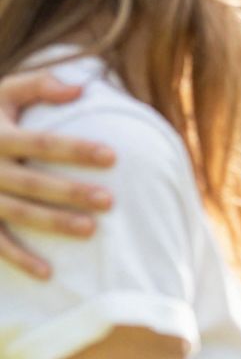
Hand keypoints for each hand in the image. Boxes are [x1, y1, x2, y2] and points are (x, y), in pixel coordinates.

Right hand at [0, 72, 116, 279]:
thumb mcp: (0, 94)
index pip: (41, 141)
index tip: (112, 155)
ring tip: (90, 230)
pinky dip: (19, 258)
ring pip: (18, 213)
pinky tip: (48, 273)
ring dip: (52, 223)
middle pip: (33, 181)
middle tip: (109, 200)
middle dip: (70, 191)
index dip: (75, 148)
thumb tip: (82, 88)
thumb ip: (37, 86)